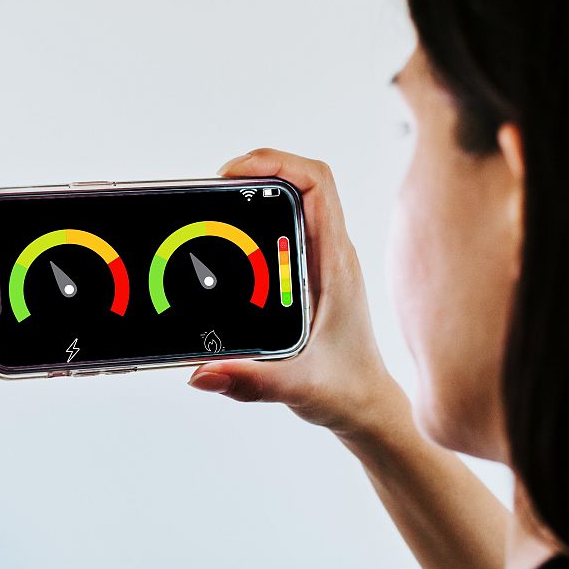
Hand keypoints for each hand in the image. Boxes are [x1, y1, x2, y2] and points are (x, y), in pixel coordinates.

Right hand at [188, 148, 405, 438]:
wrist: (366, 406)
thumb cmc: (344, 391)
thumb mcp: (297, 387)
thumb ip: (250, 382)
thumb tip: (202, 373)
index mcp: (335, 265)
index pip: (318, 184)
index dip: (275, 162)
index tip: (232, 173)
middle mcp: (332, 255)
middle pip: (301, 182)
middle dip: (256, 170)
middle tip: (213, 188)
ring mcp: (323, 262)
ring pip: (295, 202)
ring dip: (257, 192)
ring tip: (216, 204)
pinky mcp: (311, 274)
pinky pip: (288, 228)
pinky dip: (258, 219)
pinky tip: (229, 239)